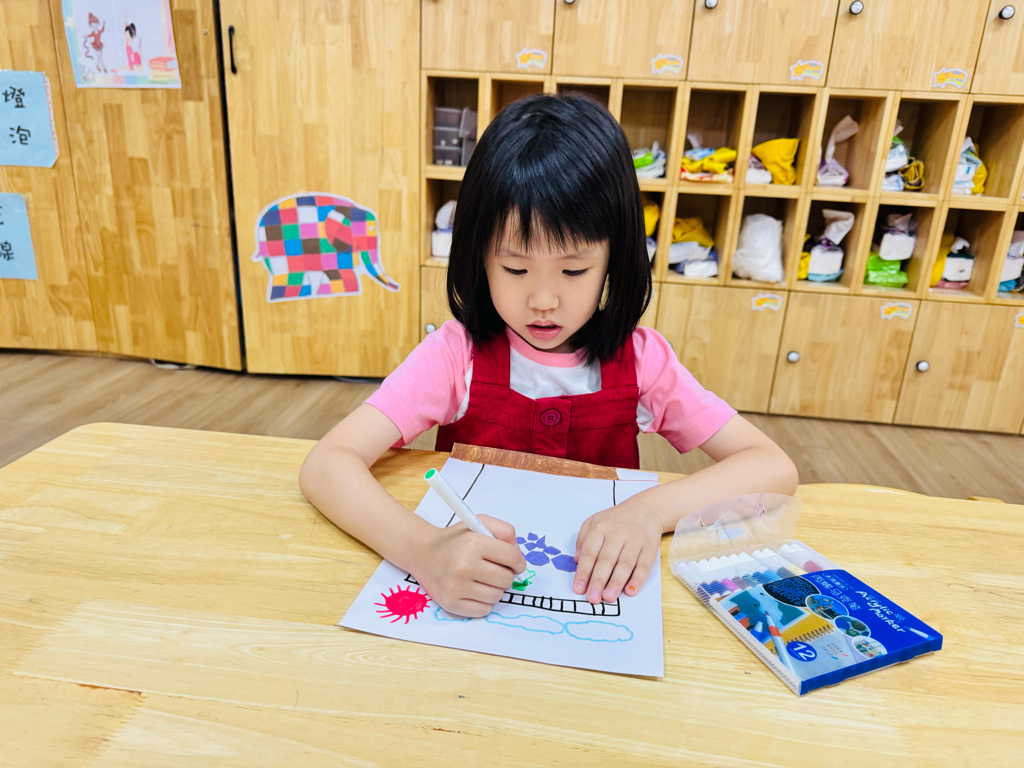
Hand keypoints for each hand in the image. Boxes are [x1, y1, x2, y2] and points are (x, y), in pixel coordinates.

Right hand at [411, 514, 527, 617]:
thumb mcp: (478, 523)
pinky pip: (484, 610)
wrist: (422, 553)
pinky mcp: (451, 603)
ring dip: (494, 589)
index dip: (518, 562)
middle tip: (493, 570)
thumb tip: (518, 555)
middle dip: (504, 575)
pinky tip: (473, 591)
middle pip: (507, 579)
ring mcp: (456, 586)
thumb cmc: (455, 539)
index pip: (512, 558)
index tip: (515, 564)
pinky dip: (483, 602)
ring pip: (497, 596)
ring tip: (481, 579)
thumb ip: (504, 531)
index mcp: (474, 543)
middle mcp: (464, 565)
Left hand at [572, 505, 661, 603]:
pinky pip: (644, 566)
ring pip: (625, 564)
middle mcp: (618, 534)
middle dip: (598, 580)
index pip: (590, 552)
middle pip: (607, 560)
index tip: (578, 588)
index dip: (583, 571)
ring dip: (616, 582)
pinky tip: (630, 591)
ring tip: (608, 597)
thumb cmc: (615, 520)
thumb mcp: (594, 522)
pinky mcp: (649, 548)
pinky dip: (638, 579)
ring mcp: (635, 541)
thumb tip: (576, 561)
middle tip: (592, 598)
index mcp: (601, 528)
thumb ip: (582, 540)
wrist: (644, 510)